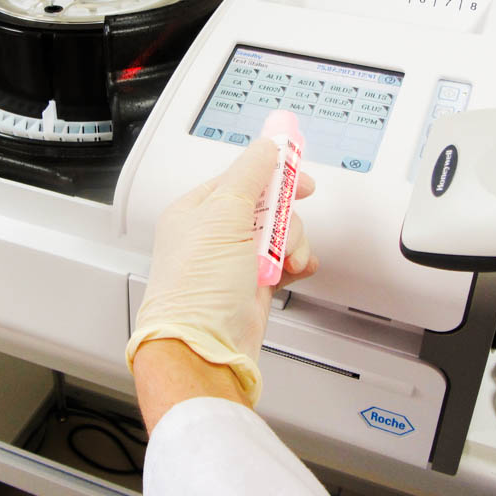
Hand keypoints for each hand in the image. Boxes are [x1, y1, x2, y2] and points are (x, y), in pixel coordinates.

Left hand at [126, 137, 318, 405]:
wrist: (205, 348)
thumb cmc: (197, 289)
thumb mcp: (223, 217)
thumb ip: (248, 176)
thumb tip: (265, 147)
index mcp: (197, 211)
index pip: (240, 177)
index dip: (272, 174)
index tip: (299, 177)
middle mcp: (213, 234)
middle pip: (267, 205)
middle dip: (284, 219)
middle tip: (282, 233)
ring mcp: (234, 260)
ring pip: (280, 234)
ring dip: (291, 244)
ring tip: (283, 262)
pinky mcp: (253, 284)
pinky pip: (284, 261)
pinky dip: (295, 262)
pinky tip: (295, 269)